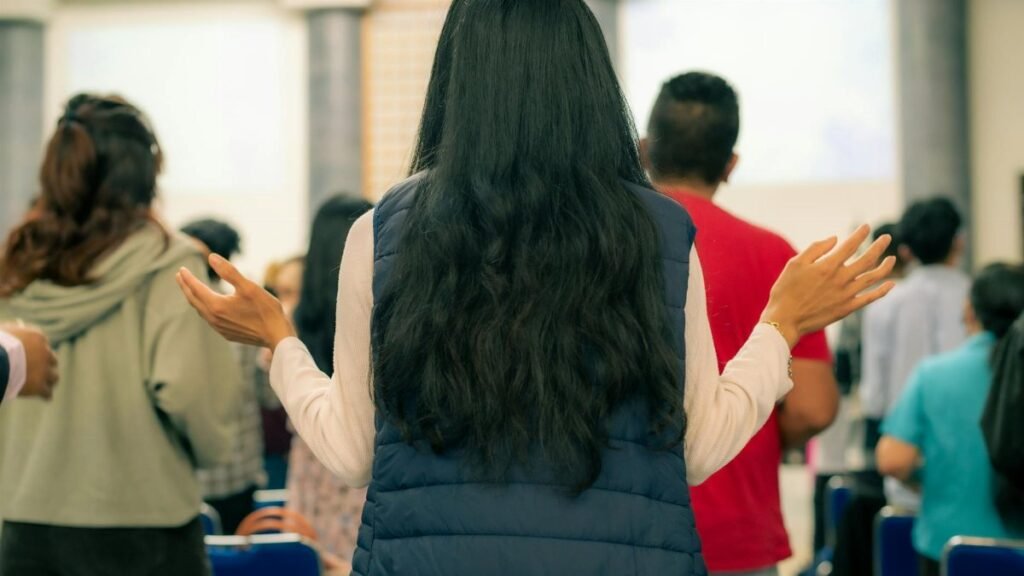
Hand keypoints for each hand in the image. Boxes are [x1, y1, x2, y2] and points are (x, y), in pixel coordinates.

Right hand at [2, 324, 58, 398]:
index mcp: (37, 337)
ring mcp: (44, 370)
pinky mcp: (39, 386)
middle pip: (51, 359)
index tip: (36, 353)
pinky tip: (46, 397)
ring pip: (53, 376)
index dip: (38, 349)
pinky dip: (46, 394)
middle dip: (47, 364)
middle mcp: (45, 352)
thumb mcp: (4, 333)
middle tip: (43, 369)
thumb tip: (16, 332)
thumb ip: (13, 334)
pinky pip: (47, 392)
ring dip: (50, 380)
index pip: (42, 343)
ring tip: (47, 384)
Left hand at [176, 254, 296, 348]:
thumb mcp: (249, 286)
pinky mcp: (227, 334)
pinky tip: (209, 306)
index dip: (188, 278)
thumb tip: (211, 257)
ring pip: (201, 311)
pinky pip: (209, 319)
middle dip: (186, 287)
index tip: (181, 269)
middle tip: (179, 276)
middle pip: (194, 300)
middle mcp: (214, 318)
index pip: (196, 288)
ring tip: (191, 290)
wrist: (276, 335)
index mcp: (217, 305)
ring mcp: (220, 328)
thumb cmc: (265, 310)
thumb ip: (229, 271)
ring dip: (194, 298)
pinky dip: (204, 309)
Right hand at [762, 224, 895, 347]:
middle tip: (886, 238)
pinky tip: (891, 284)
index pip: (850, 245)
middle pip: (867, 259)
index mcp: (828, 265)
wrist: (785, 319)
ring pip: (873, 277)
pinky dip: (882, 290)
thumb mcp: (795, 263)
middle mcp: (841, 279)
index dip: (860, 234)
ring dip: (885, 266)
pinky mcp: (848, 308)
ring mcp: (847, 294)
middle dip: (879, 246)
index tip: (866, 226)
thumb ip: (816, 249)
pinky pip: (870, 298)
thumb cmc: (786, 290)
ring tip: (892, 258)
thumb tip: (835, 239)